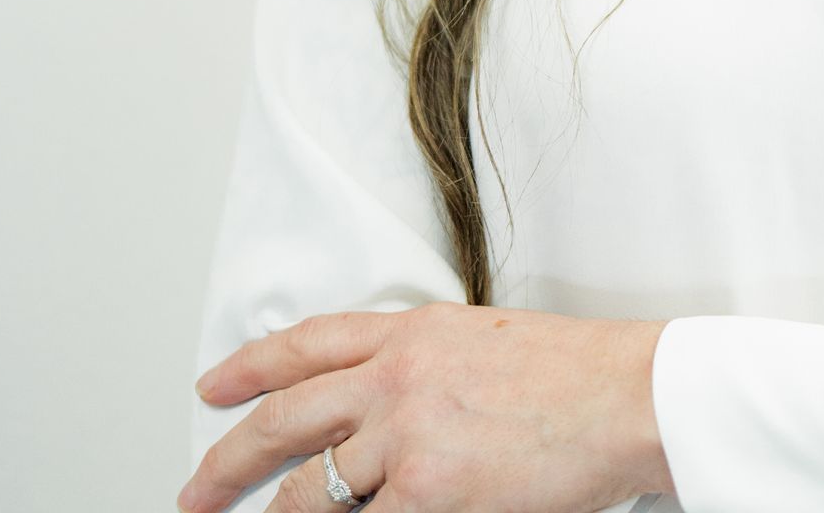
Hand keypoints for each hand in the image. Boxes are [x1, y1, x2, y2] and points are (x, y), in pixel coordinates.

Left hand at [178, 302, 675, 511]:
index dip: (250, 366)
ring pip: (307, 494)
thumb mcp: (486, 342)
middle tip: (195, 492)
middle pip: (283, 419)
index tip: (213, 387)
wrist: (627, 395)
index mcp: (416, 330)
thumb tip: (379, 407)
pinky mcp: (424, 493)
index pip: (310, 343)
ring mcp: (405, 435)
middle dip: (224, 464)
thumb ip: (426, 365)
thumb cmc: (578, 374)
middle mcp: (397, 375)